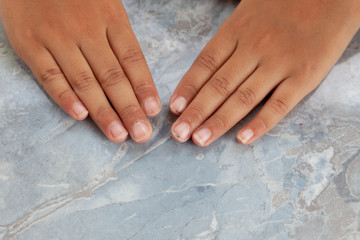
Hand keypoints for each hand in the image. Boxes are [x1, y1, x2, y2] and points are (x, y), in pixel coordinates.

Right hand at [0, 0, 160, 142]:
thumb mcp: (106, 7)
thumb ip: (119, 39)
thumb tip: (136, 77)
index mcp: (110, 18)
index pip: (132, 59)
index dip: (144, 87)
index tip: (153, 111)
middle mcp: (86, 30)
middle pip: (112, 76)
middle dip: (129, 108)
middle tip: (141, 133)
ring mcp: (56, 38)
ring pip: (84, 81)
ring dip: (103, 111)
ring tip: (118, 134)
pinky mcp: (29, 44)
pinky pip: (49, 75)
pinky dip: (65, 97)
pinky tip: (81, 115)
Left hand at [169, 0, 359, 145]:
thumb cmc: (282, 6)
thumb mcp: (246, 14)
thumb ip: (226, 42)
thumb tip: (202, 73)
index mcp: (236, 31)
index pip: (205, 65)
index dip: (187, 88)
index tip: (174, 110)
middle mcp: (255, 48)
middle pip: (219, 85)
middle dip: (196, 112)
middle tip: (178, 134)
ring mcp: (279, 63)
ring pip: (243, 98)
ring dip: (219, 121)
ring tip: (199, 139)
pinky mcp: (304, 76)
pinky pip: (279, 104)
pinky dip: (260, 124)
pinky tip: (242, 139)